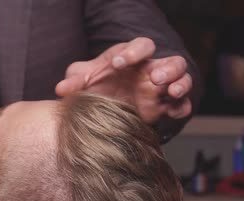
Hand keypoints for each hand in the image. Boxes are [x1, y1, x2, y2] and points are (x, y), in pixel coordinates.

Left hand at [56, 37, 192, 124]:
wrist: (105, 108)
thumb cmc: (97, 85)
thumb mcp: (83, 81)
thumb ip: (74, 82)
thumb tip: (60, 89)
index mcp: (133, 57)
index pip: (141, 46)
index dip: (132, 52)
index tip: (117, 64)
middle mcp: (151, 70)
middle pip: (172, 60)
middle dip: (168, 67)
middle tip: (156, 77)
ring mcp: (161, 88)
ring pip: (182, 78)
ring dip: (180, 83)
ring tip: (170, 91)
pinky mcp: (164, 107)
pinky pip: (182, 104)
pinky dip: (181, 107)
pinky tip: (172, 112)